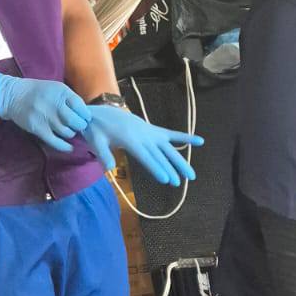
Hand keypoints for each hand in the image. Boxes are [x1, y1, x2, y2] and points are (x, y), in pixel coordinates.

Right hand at [0, 73, 91, 151]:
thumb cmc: (39, 92)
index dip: (85, 115)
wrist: (13, 95)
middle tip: (76, 126)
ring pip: (68, 133)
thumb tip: (85, 115)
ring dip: (70, 133)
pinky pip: (56, 142)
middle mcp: (55, 104)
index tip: (84, 118)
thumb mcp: (56, 88)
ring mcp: (46, 117)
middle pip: (76, 122)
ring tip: (66, 130)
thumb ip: (70, 100)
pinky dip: (65, 147)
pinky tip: (68, 147)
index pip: (81, 107)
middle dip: (79, 125)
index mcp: (61, 92)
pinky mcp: (38, 128)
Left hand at [83, 105, 203, 186]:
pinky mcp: (153, 130)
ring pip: (169, 149)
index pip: (145, 156)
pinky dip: (185, 138)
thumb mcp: (96, 141)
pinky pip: (171, 135)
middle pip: (160, 155)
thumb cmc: (97, 130)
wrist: (102, 112)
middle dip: (170, 169)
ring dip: (180, 161)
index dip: (156, 168)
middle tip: (179, 182)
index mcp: (129, 139)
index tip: (166, 179)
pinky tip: (200, 141)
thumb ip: (103, 154)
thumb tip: (109, 169)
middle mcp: (143, 136)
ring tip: (191, 175)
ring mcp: (150, 132)